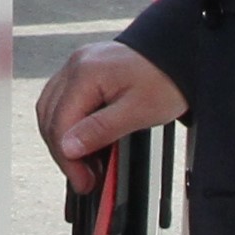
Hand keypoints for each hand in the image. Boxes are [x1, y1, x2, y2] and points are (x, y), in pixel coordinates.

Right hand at [35, 39, 185, 191]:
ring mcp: (79, 65)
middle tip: (84, 178)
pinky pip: (65, 100)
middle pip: (51, 117)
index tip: (83, 182)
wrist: (183, 53)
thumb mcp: (137, 111)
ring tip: (85, 163)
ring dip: (64, 139)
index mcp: (86, 73)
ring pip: (52, 109)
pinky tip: (84, 139)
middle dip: (64, 153)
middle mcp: (76, 65)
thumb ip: (99, 130)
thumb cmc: (166, 77)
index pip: (60, 124)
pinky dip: (70, 123)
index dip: (68, 159)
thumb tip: (68, 148)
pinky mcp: (87, 69)